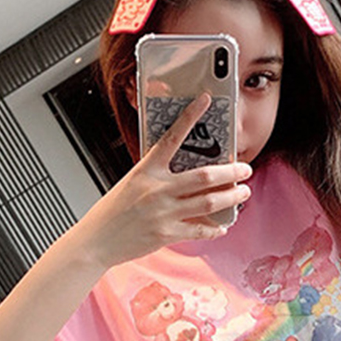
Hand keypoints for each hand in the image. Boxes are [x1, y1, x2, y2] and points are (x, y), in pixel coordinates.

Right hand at [72, 93, 252, 269]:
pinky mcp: (167, 234)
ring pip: (208, 202)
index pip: (171, 137)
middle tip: (245, 169)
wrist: (95, 241)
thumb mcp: (131, 184)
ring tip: (242, 193)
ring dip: (231, 197)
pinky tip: (222, 226)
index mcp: (146, 171)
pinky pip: (199, 230)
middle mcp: (157, 190)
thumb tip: (186, 174)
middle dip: (231, 172)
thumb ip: (156, 177)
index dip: (190, 116)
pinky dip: (214, 228)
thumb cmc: (112, 212)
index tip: (205, 100)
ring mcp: (164, 213)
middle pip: (204, 176)